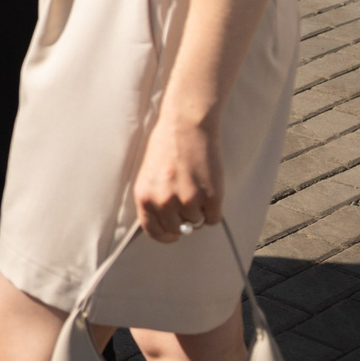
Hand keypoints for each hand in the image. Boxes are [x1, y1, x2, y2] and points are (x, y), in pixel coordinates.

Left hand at [133, 113, 223, 242]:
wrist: (186, 125)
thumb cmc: (167, 145)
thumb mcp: (149, 175)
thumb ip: (155, 199)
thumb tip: (168, 224)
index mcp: (145, 196)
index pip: (153, 231)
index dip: (165, 235)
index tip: (172, 234)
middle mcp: (164, 202)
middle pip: (177, 229)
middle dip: (184, 219)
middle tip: (189, 201)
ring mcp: (188, 200)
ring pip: (196, 222)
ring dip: (199, 211)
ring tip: (197, 187)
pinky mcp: (211, 197)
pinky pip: (213, 218)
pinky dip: (214, 209)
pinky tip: (210, 189)